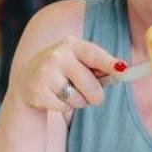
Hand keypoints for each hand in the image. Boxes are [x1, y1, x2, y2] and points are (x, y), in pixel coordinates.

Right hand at [10, 36, 125, 114]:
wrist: (28, 79)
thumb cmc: (64, 70)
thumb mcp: (79, 61)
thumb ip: (98, 66)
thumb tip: (122, 71)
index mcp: (72, 44)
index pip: (94, 55)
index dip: (109, 64)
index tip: (123, 70)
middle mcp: (58, 56)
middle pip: (90, 84)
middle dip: (96, 96)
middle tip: (93, 96)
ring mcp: (46, 73)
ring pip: (78, 98)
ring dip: (79, 101)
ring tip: (68, 92)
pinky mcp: (38, 91)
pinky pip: (64, 106)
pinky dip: (64, 106)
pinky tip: (55, 97)